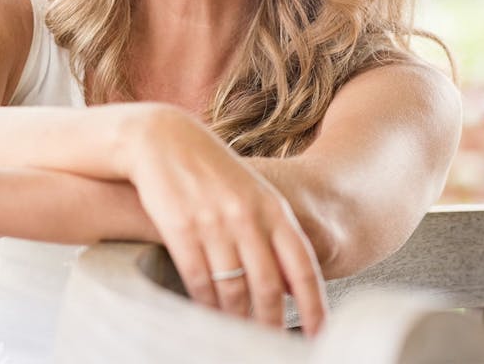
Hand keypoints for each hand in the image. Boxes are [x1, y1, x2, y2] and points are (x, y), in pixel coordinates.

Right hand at [127, 107, 326, 335]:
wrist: (163, 139)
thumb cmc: (211, 171)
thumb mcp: (252, 194)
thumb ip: (274, 234)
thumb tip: (293, 286)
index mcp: (272, 208)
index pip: (302, 267)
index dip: (314, 306)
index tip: (319, 335)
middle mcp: (247, 217)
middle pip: (268, 287)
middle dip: (271, 323)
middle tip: (270, 345)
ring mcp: (213, 223)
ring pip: (233, 290)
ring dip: (237, 320)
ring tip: (238, 335)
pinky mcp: (180, 229)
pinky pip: (199, 281)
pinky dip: (205, 305)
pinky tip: (208, 315)